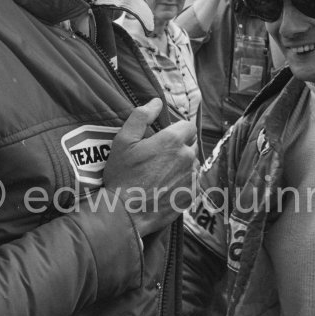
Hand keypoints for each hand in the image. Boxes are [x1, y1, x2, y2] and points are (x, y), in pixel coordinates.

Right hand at [105, 98, 196, 236]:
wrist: (125, 214)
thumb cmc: (122, 175)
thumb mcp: (123, 140)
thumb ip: (141, 116)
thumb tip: (156, 101)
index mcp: (173, 141)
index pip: (188, 126)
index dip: (178, 129)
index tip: (164, 137)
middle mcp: (187, 157)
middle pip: (191, 144)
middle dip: (180, 145)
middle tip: (159, 156)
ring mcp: (191, 177)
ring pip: (192, 163)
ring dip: (182, 163)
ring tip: (161, 172)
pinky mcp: (192, 195)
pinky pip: (192, 181)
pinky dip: (183, 181)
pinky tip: (166, 186)